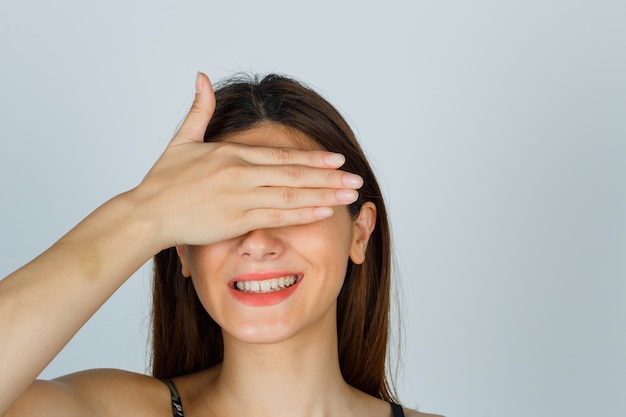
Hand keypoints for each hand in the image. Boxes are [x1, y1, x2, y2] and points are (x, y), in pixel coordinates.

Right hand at [131, 72, 362, 247]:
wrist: (146, 213)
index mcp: (230, 155)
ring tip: (347, 195)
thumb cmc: (163, 181)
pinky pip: (275, 217)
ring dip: (322, 195)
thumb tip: (201, 77)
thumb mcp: (181, 140)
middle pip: (293, 175)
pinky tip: (322, 212)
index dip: (312, 159)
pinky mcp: (235, 221)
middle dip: (328, 177)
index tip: (337, 160)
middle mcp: (239, 174)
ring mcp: (239, 198)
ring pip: (290, 196)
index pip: (281, 156)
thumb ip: (199, 110)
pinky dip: (301, 214)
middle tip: (355, 179)